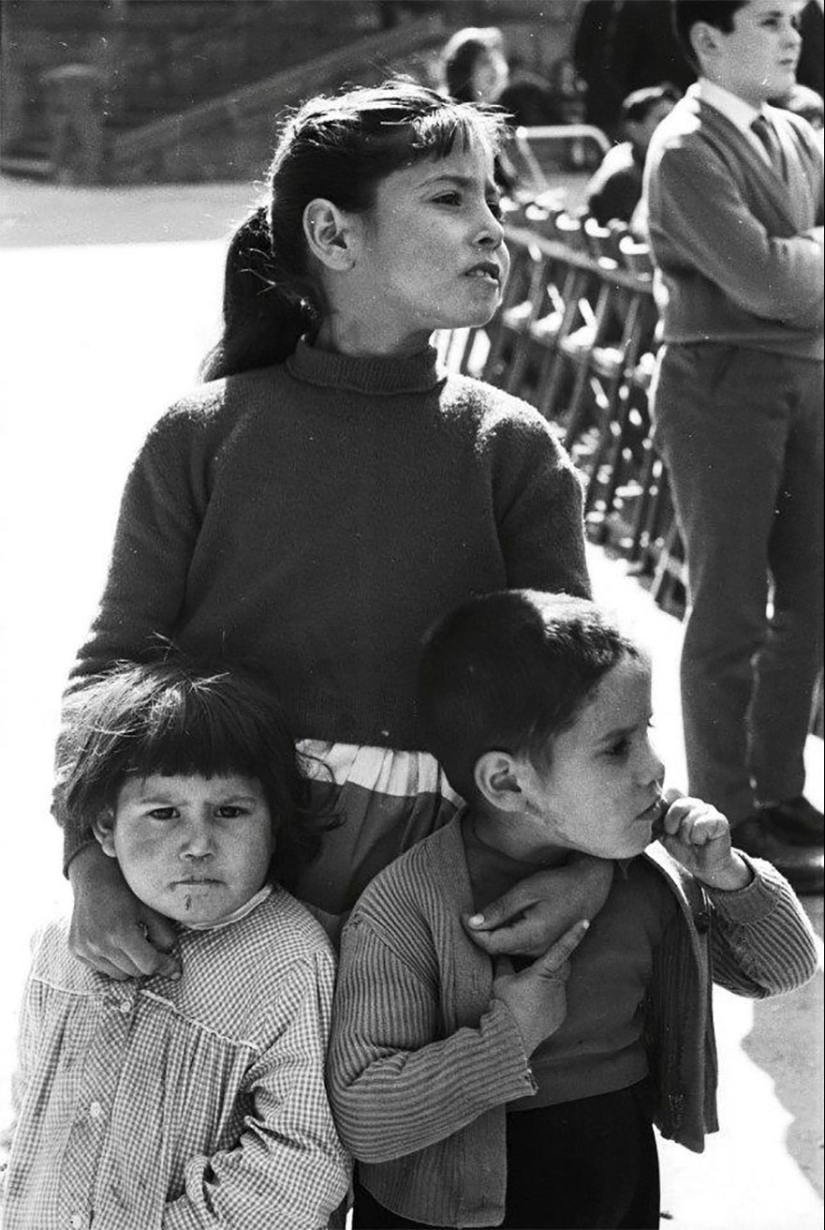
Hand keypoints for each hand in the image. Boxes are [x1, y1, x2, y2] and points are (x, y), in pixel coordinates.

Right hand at [68, 843, 180, 979]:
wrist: (94, 877)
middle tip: (153, 949)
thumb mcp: (151, 909)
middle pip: (135, 972)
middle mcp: (99, 944)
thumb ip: (164, 936)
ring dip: (130, 965)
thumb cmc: (127, 891)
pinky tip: (115, 943)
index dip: (165, 966)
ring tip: (133, 944)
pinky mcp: (76, 951)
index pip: (148, 965)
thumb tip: (170, 963)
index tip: (175, 968)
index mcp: (120, 932)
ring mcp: (85, 949)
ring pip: (119, 974)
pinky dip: (113, 962)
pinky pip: (102, 969)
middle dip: (148, 963)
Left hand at [463, 855, 613, 956]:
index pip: (491, 945)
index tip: (462, 915)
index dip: (472, 933)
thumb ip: (499, 909)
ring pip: (506, 950)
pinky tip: (502, 921)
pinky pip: (517, 946)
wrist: (589, 889)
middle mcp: (537, 950)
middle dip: (479, 934)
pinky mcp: (544, 947)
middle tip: (467, 914)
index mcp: (532, 936)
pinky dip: (504, 935)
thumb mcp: (525, 891)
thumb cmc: (558, 885)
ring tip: (483, 916)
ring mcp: (541, 951)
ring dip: (491, 935)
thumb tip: (473, 922)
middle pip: (497, 949)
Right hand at [493, 919, 589, 1054]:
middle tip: (535, 966)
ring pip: (558, 984)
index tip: (584, 922)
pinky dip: (547, 999)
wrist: (509, 1039)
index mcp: (543, 972)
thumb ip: (504, 962)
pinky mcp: (559, 1016)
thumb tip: (502, 951)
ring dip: (548, 982)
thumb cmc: (504, 1006)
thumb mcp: (500, 980)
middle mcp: (556, 985)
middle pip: (561, 966)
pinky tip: (532, 1006)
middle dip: (552, 963)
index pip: (561, 949)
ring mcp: (560, 1002)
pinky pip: (557, 1001)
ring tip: (528, 992)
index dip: (573, 934)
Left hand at [659, 796, 751, 889]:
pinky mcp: (720, 820)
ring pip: (690, 818)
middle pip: (678, 806)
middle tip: (683, 839)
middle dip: (675, 827)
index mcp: (682, 803)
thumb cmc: (685, 849)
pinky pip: (702, 824)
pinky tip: (703, 841)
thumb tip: (650, 809)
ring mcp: (709, 810)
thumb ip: (657, 819)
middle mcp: (696, 803)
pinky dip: (698, 837)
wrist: (704, 866)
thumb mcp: (665, 834)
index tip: (670, 830)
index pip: (670, 793)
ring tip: (693, 842)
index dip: (665, 814)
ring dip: (687, 836)